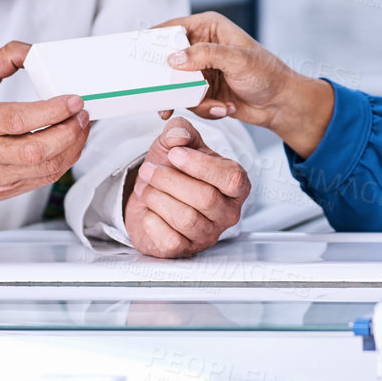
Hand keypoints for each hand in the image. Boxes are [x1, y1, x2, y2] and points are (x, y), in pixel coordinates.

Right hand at [0, 42, 89, 208]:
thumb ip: (4, 59)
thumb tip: (35, 52)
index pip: (16, 120)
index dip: (51, 110)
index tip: (73, 100)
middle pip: (36, 150)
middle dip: (69, 131)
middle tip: (82, 112)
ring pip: (44, 168)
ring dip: (72, 146)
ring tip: (81, 125)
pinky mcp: (5, 190)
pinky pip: (43, 180)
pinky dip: (64, 161)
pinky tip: (70, 143)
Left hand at [124, 117, 249, 257]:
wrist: (152, 196)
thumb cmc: (172, 170)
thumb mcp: (176, 142)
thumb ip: (179, 130)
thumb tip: (177, 136)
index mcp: (236, 184)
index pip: (232, 178)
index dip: (200, 165)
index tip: (174, 154)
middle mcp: (228, 212)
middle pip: (205, 198)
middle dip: (169, 180)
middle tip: (149, 169)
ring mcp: (208, 234)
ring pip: (186, 219)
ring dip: (158, 198)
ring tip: (146, 187)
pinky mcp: (185, 251)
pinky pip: (170, 240)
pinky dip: (152, 221)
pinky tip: (149, 211)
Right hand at [155, 12, 333, 157]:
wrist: (280, 104)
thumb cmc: (266, 74)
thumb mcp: (237, 60)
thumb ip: (204, 55)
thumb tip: (173, 58)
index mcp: (208, 27)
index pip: (171, 28)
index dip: (153, 40)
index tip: (137, 56)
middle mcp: (200, 46)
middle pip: (167, 59)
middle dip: (168, 80)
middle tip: (161, 95)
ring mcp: (200, 69)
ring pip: (175, 84)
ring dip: (192, 99)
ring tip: (213, 104)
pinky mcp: (201, 90)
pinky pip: (186, 100)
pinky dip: (202, 108)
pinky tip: (222, 109)